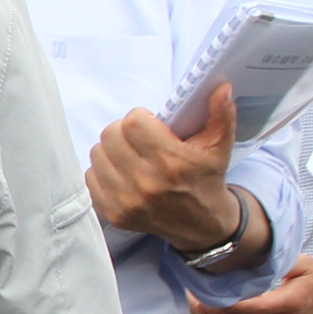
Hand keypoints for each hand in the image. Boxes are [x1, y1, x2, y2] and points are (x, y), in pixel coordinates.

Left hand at [88, 90, 244, 252]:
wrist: (202, 226)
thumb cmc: (207, 179)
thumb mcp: (219, 146)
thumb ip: (221, 113)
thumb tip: (222, 87)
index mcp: (171, 162)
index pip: (133, 122)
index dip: (140, 118)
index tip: (151, 125)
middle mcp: (146, 183)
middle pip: (110, 135)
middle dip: (124, 131)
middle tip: (139, 139)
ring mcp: (127, 201)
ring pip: (97, 154)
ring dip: (111, 150)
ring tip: (130, 155)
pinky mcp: (114, 214)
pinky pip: (91, 177)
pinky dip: (103, 171)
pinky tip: (122, 173)